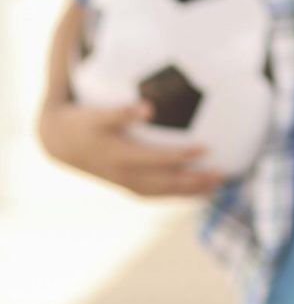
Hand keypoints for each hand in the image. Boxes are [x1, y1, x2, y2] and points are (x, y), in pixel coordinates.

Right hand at [38, 100, 224, 197]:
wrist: (62, 144)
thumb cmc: (85, 123)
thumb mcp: (98, 115)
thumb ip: (122, 112)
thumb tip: (148, 107)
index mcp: (120, 156)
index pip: (157, 159)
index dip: (181, 156)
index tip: (207, 148)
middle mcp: (125, 175)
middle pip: (165, 183)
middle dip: (194, 181)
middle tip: (222, 174)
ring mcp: (126, 184)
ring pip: (163, 193)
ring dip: (191, 192)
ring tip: (219, 185)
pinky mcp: (128, 187)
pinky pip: (157, 195)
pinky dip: (179, 195)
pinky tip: (202, 191)